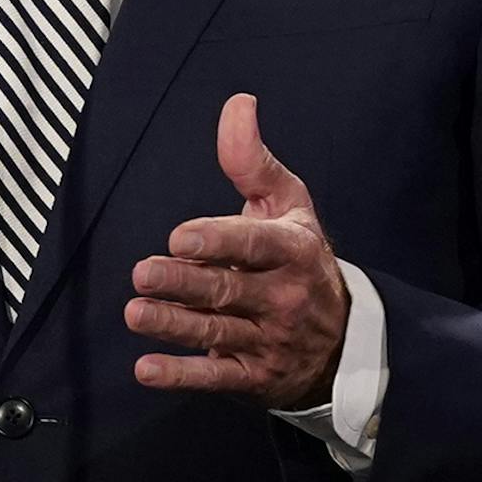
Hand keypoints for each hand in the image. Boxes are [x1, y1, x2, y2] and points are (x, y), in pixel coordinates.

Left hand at [125, 92, 348, 409]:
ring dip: (174, 326)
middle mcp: (282, 298)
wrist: (346, 340)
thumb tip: (237, 103)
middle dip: (184, 283)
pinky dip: (181, 376)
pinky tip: (146, 370)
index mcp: (291, 251)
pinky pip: (215, 378)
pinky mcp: (253, 377)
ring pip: (216, 333)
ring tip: (135, 313)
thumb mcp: (288, 205)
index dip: (217, 241)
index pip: (253, 245)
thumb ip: (253, 159)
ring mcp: (268, 341)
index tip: (179, 237)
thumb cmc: (300, 257)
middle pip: (227, 290)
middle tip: (143, 273)